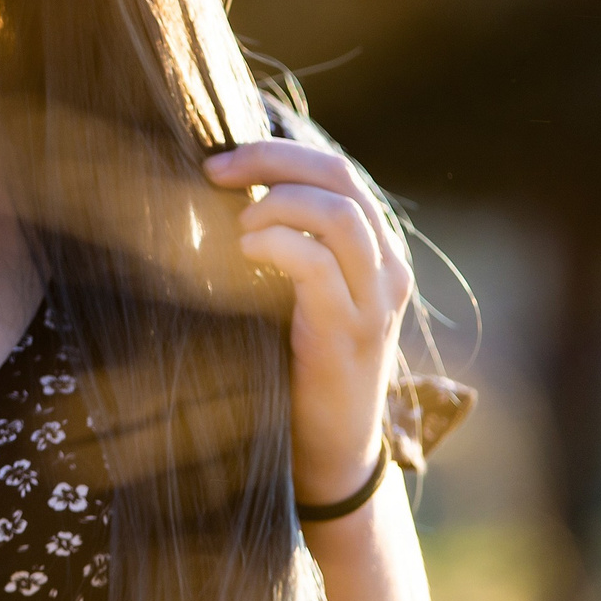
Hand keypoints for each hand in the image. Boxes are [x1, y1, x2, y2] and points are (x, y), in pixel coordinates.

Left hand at [203, 139, 414, 507]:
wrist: (332, 451)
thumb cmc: (299, 367)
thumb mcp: (296, 293)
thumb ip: (284, 243)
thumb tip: (222, 189)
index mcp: (375, 247)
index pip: (337, 168)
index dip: (278, 148)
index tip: (221, 154)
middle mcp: (387, 265)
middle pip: (340, 176)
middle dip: (270, 160)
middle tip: (213, 170)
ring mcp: (376, 298)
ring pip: (338, 212)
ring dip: (275, 204)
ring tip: (237, 229)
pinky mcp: (351, 330)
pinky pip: (316, 263)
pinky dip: (275, 244)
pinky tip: (245, 253)